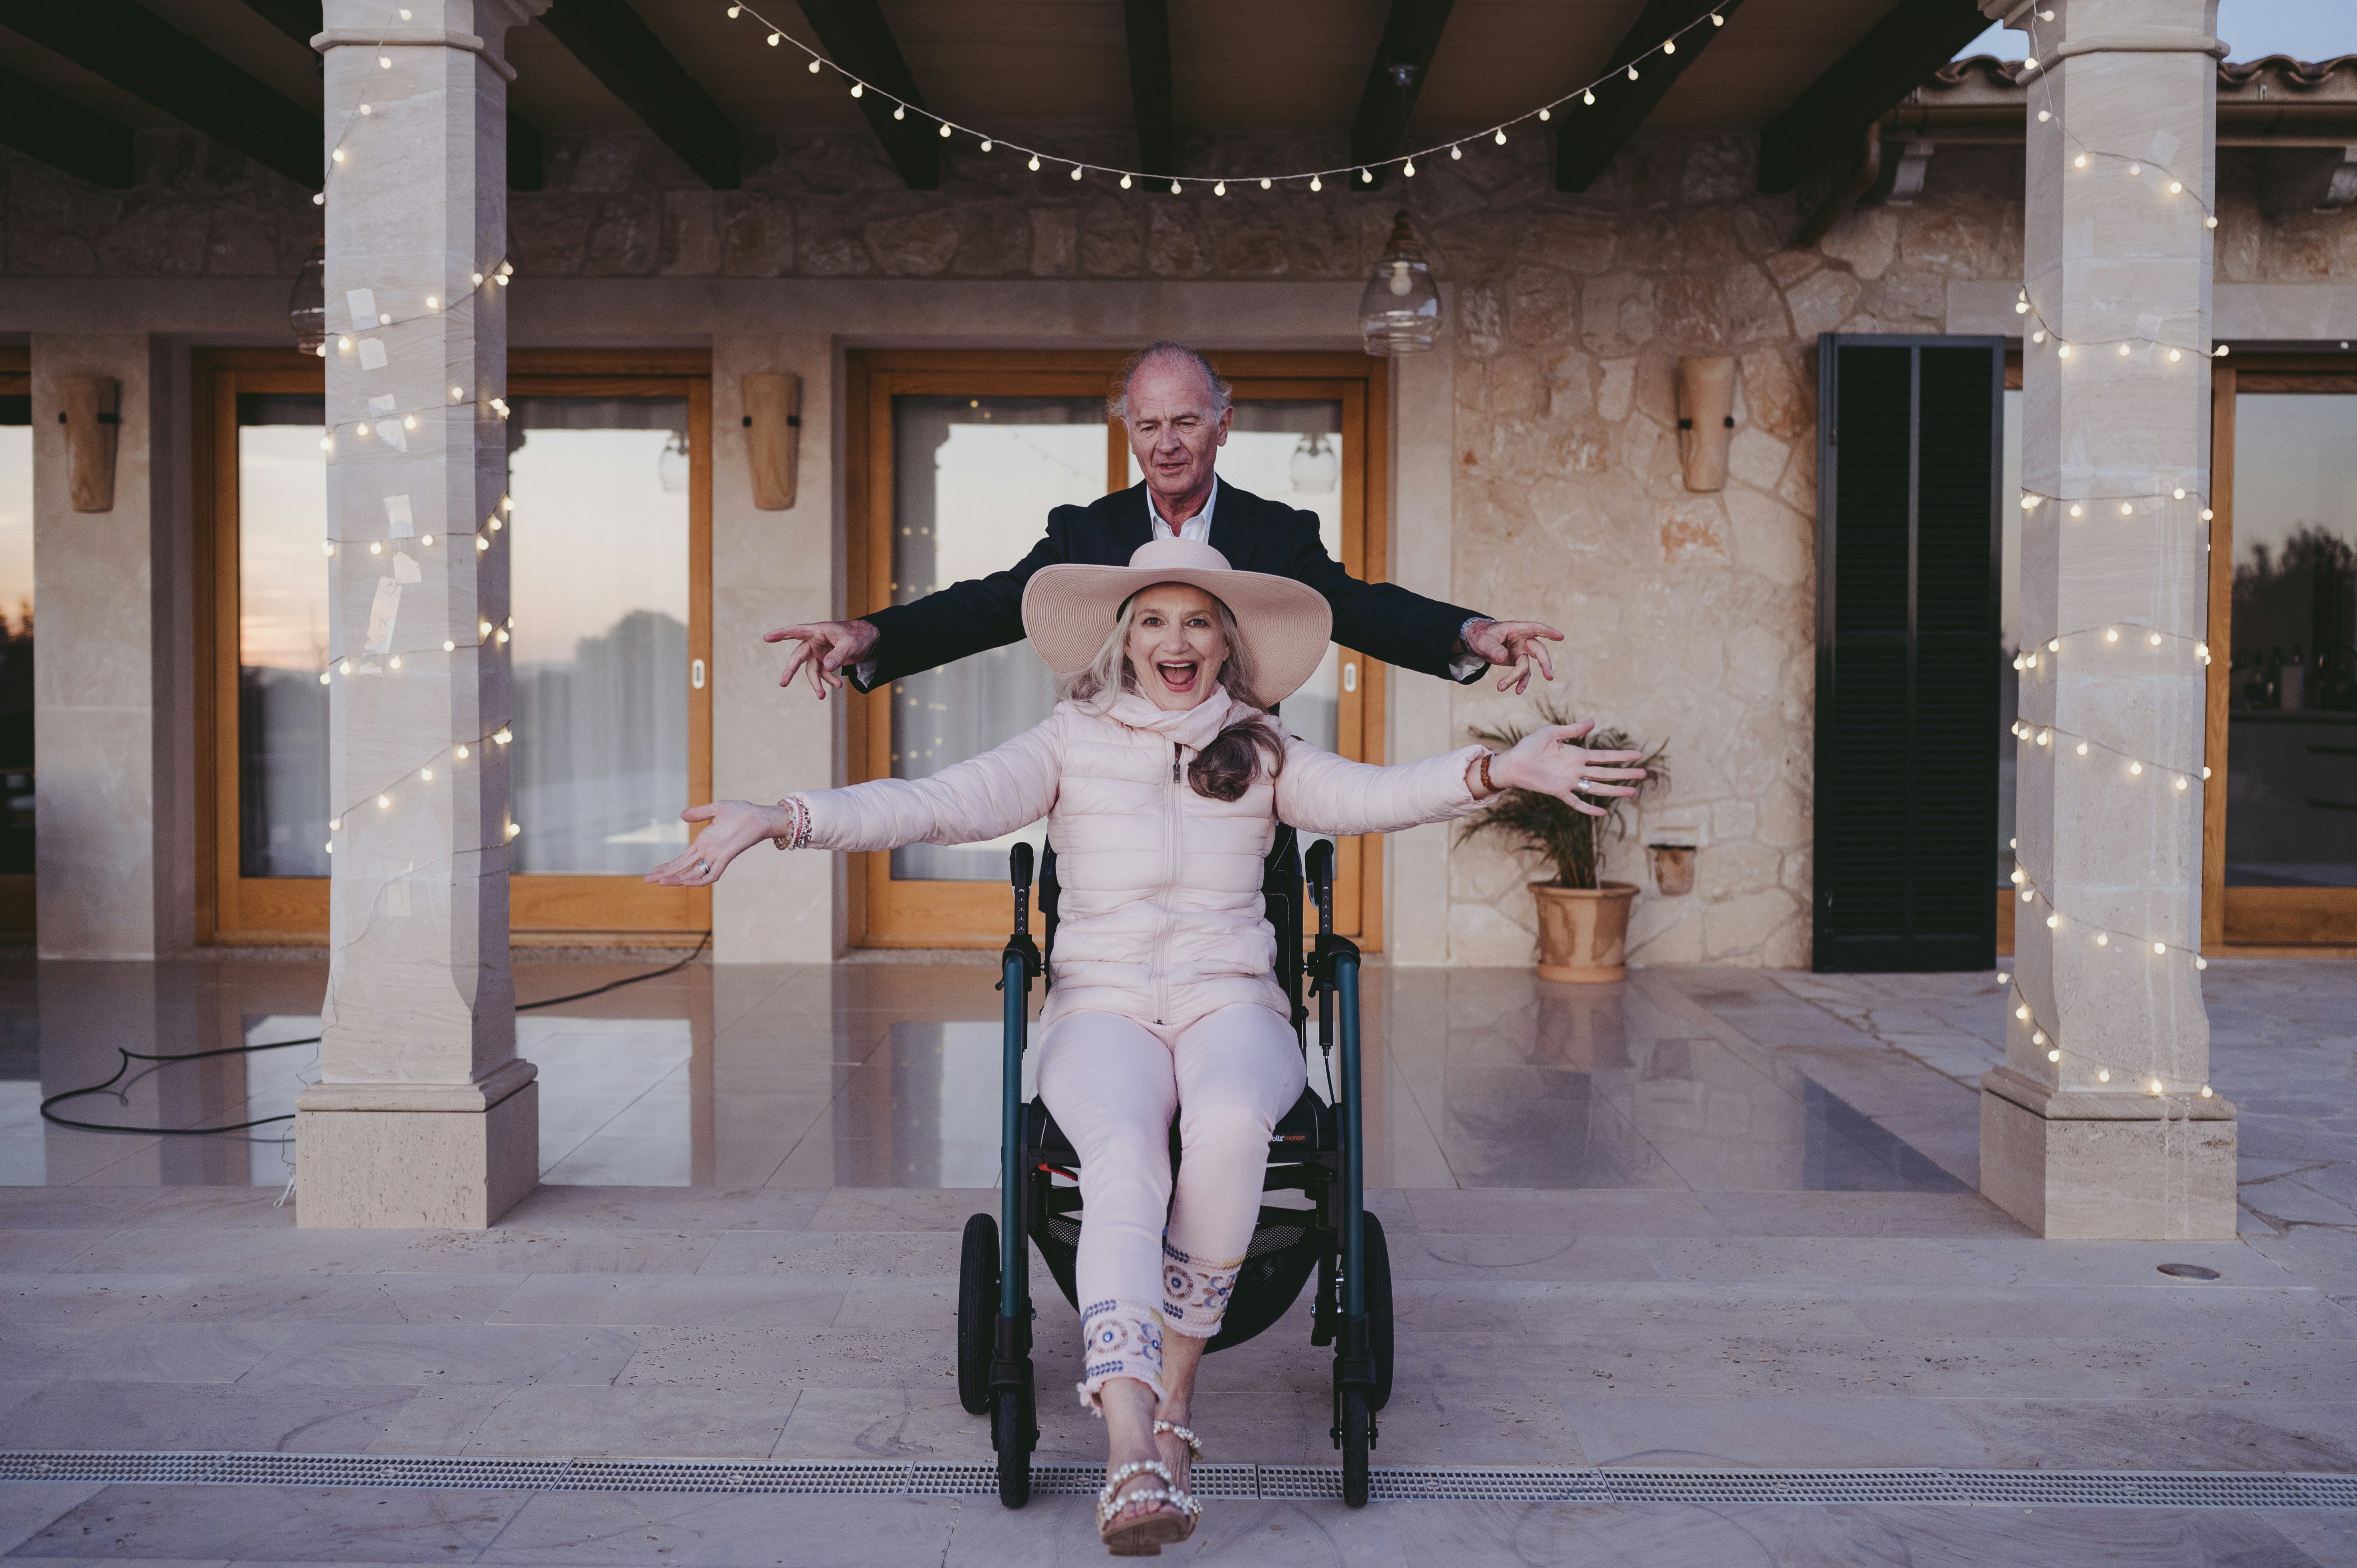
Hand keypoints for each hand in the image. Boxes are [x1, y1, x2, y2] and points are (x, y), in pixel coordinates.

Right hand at [644, 800, 789, 885]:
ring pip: (693, 873)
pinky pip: (711, 873)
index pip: (682, 858)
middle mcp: (708, 852)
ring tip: (661, 881)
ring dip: (677, 878)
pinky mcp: (727, 857)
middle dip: (665, 874)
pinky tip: (686, 881)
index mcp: (703, 843)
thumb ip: (699, 813)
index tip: (653, 870)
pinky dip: (699, 879)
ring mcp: (716, 856)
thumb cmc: (742, 812)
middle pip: (683, 867)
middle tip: (647, 880)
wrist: (760, 816)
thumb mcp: (716, 809)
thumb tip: (682, 815)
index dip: (668, 865)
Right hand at [762, 618, 878, 698]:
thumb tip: (826, 667)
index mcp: (817, 631)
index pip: (796, 632)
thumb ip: (838, 655)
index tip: (767, 637)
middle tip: (783, 683)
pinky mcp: (825, 662)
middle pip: (798, 656)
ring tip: (821, 696)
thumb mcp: (850, 645)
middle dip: (790, 670)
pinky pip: (823, 674)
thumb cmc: (857, 636)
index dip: (781, 634)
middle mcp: (815, 642)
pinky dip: (829, 680)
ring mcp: (819, 653)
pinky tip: (838, 686)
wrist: (868, 640)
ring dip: (816, 683)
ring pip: (811, 670)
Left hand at [1461, 619, 1563, 694]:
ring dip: (1516, 678)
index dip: (1548, 632)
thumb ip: (1493, 648)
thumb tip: (1504, 658)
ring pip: (1526, 666)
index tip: (1560, 636)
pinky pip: (1523, 673)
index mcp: (1516, 629)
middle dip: (1544, 663)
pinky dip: (1520, 682)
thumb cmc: (1482, 636)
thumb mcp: (1484, 641)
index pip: (1535, 629)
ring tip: (1500, 687)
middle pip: (1538, 650)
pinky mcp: (1517, 661)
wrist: (1477, 642)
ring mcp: (1521, 651)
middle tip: (1549, 676)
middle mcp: (1522, 640)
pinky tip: (1517, 691)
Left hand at [1486, 722, 1646, 818]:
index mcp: (1577, 755)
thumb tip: (1594, 722)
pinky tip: (1602, 813)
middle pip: (1606, 772)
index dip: (1621, 756)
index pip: (1604, 756)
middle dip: (1625, 773)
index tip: (1638, 755)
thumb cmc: (1530, 746)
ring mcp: (1570, 782)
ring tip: (1633, 792)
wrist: (1513, 762)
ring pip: (1597, 788)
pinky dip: (1588, 808)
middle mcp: (1577, 770)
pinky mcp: (1559, 792)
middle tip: (1643, 774)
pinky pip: (1577, 802)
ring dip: (1614, 790)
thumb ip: (1572, 729)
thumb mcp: (1552, 732)